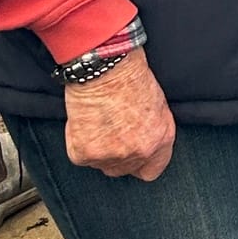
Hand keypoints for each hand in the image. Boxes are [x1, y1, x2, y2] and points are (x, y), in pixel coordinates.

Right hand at [62, 50, 174, 180]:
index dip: (138, 163)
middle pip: (122, 170)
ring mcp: (112, 156)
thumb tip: (140, 143)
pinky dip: (77, 140)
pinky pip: (79, 155)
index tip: (130, 153)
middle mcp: (139, 153)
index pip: (151, 171)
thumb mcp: (156, 105)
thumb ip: (151, 132)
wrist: (105, 67)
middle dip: (114, 154)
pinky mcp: (85, 153)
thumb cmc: (130, 76)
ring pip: (99, 164)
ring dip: (96, 148)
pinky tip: (83, 120)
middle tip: (108, 130)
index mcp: (160, 140)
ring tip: (96, 120)